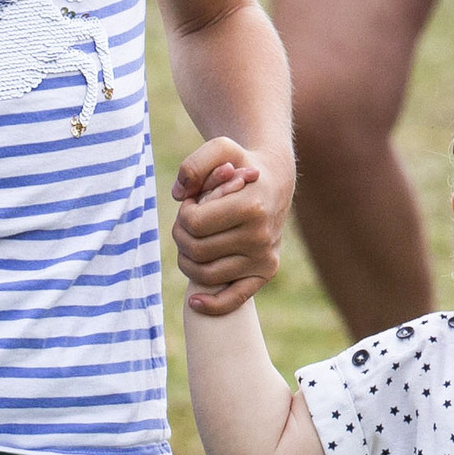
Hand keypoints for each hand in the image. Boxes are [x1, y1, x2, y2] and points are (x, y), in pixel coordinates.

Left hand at [173, 136, 292, 314]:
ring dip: (187, 259)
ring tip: (192, 241)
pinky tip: (194, 303)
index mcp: (252, 208)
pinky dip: (212, 306)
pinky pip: (235, 299)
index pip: (194, 224)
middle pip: (196, 250)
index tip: (191, 202)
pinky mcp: (264, 274)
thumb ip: (194, 164)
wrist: (275, 181)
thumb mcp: (220, 148)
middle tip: (188, 221)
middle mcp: (261, 238)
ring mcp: (264, 259)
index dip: (183, 213)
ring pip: (206, 275)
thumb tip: (178, 194)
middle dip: (181, 234)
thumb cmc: (241, 164)